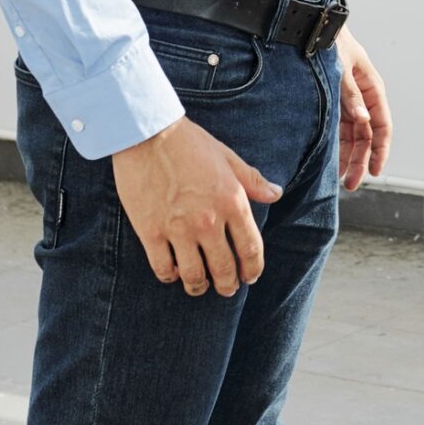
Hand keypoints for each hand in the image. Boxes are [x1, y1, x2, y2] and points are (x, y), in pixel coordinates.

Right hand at [110, 116, 280, 296]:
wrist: (147, 134)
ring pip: (193, 275)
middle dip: (228, 284)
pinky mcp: (151, 232)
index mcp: (232, 202)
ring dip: (199, 287)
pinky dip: (170, 275)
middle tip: (227, 289)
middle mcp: (209, 221)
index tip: (250, 277)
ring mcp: (179, 229)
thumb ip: (252, 181)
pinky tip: (174, 273)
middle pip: (223, 268)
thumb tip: (275, 194)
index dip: (253, 268)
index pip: (250, 248)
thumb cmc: (189, 143)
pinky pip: (163, 267)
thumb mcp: (228, 158)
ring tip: (200, 288)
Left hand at [334, 28, 392, 189]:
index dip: (380, 150)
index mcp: (372, 88)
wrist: (311, 27)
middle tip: (352, 183)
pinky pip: (339, 130)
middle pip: (367, 136)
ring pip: (353, 137)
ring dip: (349, 157)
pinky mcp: (334, 104)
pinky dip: (337, 146)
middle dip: (361, 161)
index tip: (375, 170)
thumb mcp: (341, 67)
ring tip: (341, 179)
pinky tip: (332, 161)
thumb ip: (350, 94)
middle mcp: (362, 98)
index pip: (382, 125)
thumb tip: (363, 119)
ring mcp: (348, 102)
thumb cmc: (331, 43)